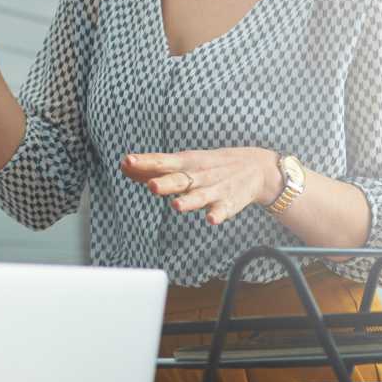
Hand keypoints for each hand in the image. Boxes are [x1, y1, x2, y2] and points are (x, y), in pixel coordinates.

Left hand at [121, 148, 282, 225]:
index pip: (161, 162)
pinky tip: (211, 219)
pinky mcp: (229, 203)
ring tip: (176, 205)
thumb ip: (154, 168)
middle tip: (151, 185)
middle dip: (165, 183)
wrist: (256, 167)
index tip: (126, 161)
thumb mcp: (184, 162)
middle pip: (179, 180)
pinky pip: (223, 210)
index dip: (144, 162)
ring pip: (199, 197)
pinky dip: (217, 215)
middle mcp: (198, 175)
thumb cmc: (210, 165)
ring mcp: (214, 189)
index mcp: (185, 163)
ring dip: (189, 201)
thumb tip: (125, 167)